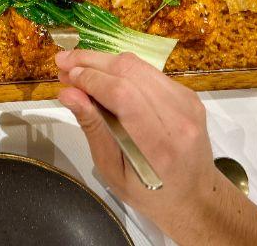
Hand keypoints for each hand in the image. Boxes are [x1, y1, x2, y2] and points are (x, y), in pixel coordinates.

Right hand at [56, 51, 256, 245]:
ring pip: (139, 65)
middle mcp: (178, 117)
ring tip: (77, 66)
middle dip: (92, 61)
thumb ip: (93, 128)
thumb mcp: (112, 171)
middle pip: (131, 71)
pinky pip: (148, 71)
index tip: (65, 76)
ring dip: (104, 61)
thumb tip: (68, 94)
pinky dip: (121, 70)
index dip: (91, 79)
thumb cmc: (149, 193)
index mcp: (159, 145)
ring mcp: (187, 102)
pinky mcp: (188, 94)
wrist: (194, 195)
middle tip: (63, 62)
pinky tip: (103, 76)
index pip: (123, 95)